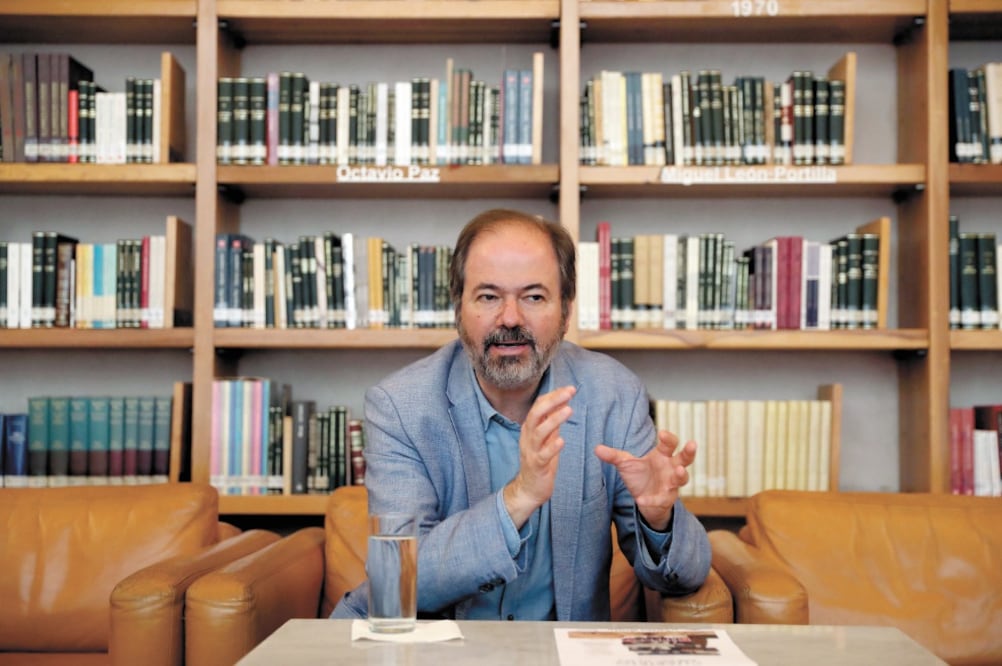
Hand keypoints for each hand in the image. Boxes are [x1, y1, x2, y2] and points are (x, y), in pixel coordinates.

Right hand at [502, 385, 575, 527]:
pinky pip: (543, 455)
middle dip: (552, 401)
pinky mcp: (537, 466)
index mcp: (530, 428)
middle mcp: (528, 437)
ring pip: (539, 432)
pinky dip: (552, 447)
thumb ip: (552, 422)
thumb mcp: (547, 438)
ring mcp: (531, 451)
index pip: (538, 406)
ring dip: (553, 420)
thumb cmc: (540, 460)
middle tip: (569, 393)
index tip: (569, 389)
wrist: (529, 488)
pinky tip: (562, 441)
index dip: (553, 396)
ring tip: (568, 410)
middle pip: (536, 414)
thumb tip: (561, 403)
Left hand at [593, 430, 695, 530]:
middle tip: (692, 444)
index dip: (668, 438)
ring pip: (682, 479)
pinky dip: (651, 500)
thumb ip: (613, 456)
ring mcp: (671, 484)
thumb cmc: (639, 476)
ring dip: (681, 475)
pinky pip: (661, 500)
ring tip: (678, 471)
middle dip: (689, 452)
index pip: (669, 444)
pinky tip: (640, 500)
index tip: (662, 433)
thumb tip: (596, 448)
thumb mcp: (625, 464)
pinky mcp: (666, 499)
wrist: (643, 500)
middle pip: (685, 458)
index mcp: (662, 455)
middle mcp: (671, 468)